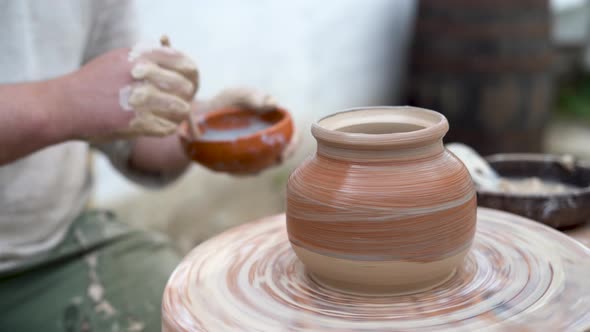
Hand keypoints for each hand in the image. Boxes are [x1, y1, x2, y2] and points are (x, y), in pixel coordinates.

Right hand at [63, 41, 197, 140]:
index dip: (190, 75)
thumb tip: (180, 67)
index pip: (183, 63)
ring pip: (180, 108)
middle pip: (184, 87)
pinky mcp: (136, 122)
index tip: (189, 82)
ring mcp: (139, 99)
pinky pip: (167, 127)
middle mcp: (141, 74)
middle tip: (180, 102)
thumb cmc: (93, 83)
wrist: (65, 106)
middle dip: (185, 96)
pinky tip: (159, 125)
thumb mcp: (119, 60)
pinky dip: (167, 128)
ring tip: (170, 115)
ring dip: (178, 114)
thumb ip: (148, 60)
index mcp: (140, 56)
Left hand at [197, 87, 299, 174]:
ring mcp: (256, 155)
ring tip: (255, 164)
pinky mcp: (241, 165)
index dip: (295, 142)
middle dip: (283, 157)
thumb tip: (273, 103)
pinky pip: (245, 172)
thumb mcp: (238, 95)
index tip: (289, 145)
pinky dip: (243, 172)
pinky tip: (237, 168)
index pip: (292, 136)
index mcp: (275, 125)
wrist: (202, 115)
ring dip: (263, 166)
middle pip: (283, 154)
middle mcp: (268, 142)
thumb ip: (254, 96)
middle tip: (278, 158)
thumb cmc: (226, 102)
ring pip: (265, 166)